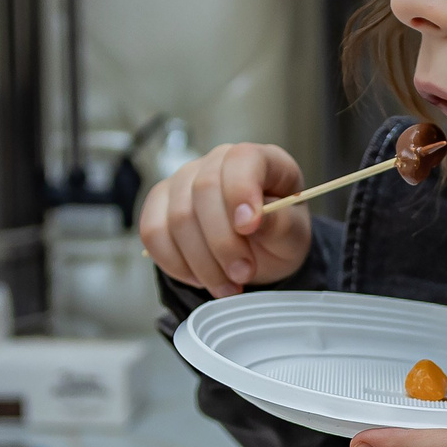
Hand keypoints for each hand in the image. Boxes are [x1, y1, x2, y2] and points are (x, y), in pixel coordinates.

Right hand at [138, 143, 312, 296]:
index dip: (241, 191)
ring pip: (177, 218)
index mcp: (260, 159)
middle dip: (223, 242)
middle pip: (204, 190)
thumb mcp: (293, 235)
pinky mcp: (159, 206)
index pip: (242, 159)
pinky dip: (175, 264)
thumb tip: (256, 219)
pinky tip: (200, 278)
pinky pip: (153, 233)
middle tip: (243, 274)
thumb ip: (280, 224)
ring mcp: (183, 181)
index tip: (248, 227)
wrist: (259, 254)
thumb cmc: (277, 236)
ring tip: (227, 286)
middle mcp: (217, 162)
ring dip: (202, 263)